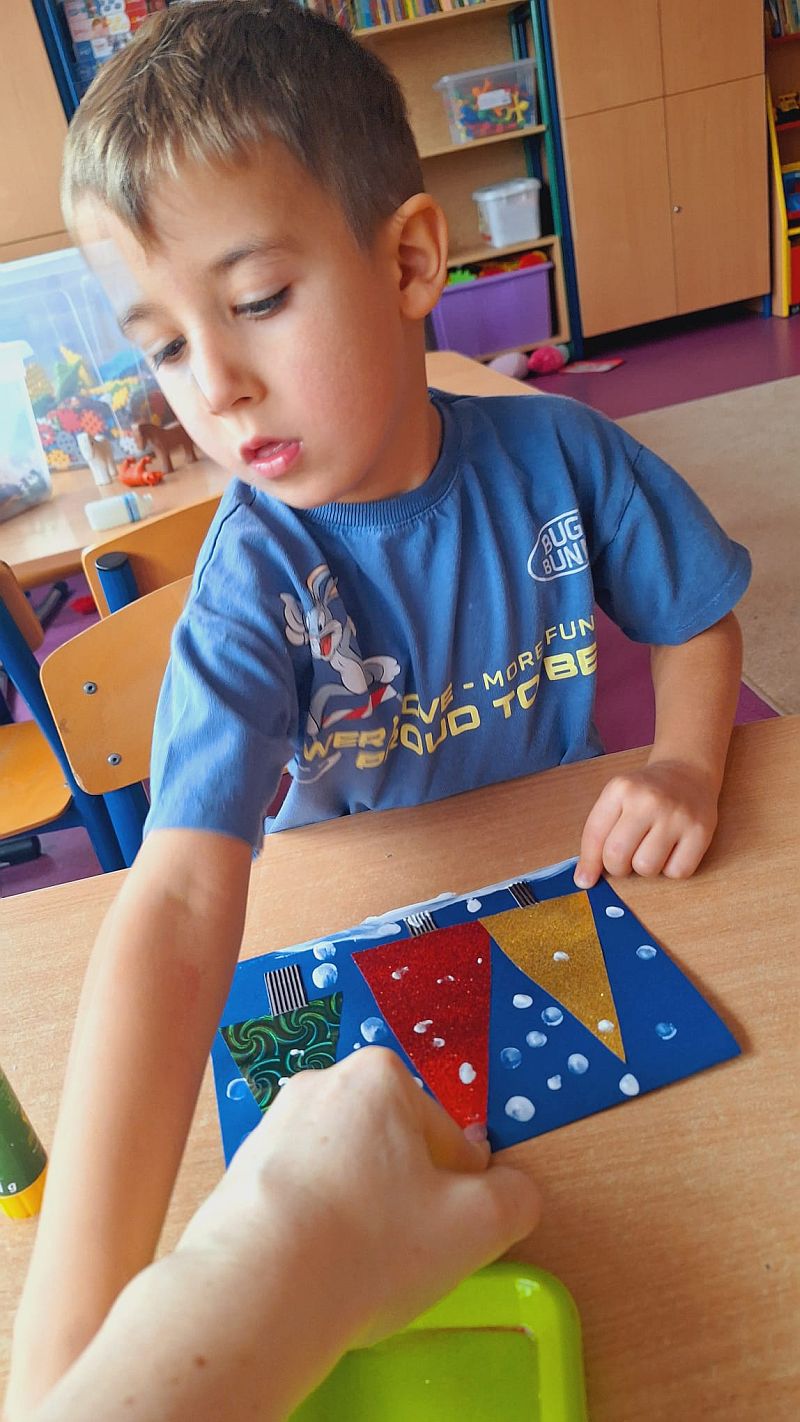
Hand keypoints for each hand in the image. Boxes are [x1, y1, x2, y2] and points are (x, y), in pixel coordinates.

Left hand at [178, 1046, 539, 1347]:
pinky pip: (302, 1194)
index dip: (458, 1196)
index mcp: (381, 1076)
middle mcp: (323, 1083)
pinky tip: (316, 1266)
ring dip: (360, 1212)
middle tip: (400, 1253)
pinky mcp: (242, 1169)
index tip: (442, 1235)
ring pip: (348, 1173)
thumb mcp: (477, 1225)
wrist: (255, 1289)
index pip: (447, 1140)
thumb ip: (515, 1198)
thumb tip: (512, 1192)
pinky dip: (316, 1224)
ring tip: (353, 1264)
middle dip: (405, 1200)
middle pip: (394, 1150)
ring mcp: (274, 1125)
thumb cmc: (370, 1245)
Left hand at [574, 758, 718, 887]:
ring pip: (646, 868)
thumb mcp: (617, 799)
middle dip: (617, 867)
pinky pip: (677, 872)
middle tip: (627, 857)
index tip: (585, 880)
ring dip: (646, 868)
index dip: (588, 864)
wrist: (687, 772)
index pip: (594, 836)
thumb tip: (585, 879)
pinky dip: (672, 869)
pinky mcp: (701, 831)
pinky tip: (673, 850)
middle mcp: (648, 800)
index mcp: (621, 789)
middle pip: (617, 857)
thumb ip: (598, 834)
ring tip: (651, 849)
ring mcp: (677, 816)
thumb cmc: (646, 793)